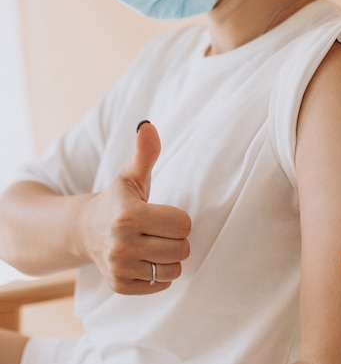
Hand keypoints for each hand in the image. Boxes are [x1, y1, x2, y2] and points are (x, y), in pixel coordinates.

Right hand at [79, 121, 190, 294]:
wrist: (85, 230)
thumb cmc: (117, 200)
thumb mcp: (131, 175)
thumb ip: (144, 153)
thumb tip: (148, 126)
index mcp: (128, 216)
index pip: (183, 225)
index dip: (178, 219)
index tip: (163, 215)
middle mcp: (121, 246)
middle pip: (182, 249)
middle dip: (177, 239)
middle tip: (159, 231)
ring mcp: (119, 269)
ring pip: (174, 269)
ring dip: (169, 258)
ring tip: (152, 245)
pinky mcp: (120, 286)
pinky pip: (162, 285)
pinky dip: (159, 274)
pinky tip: (144, 259)